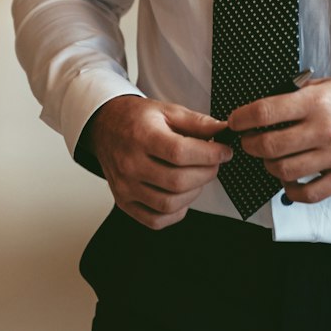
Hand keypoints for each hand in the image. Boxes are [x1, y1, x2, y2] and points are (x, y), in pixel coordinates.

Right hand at [85, 95, 232, 228]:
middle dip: (206, 173)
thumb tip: (223, 131)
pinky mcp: (124, 203)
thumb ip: (196, 122)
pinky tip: (181, 194)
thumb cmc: (138, 119)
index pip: (180, 153)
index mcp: (142, 136)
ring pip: (168, 204)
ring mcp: (125, 187)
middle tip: (214, 163)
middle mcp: (130, 164)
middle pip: (177, 181)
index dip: (209, 155)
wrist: (105, 128)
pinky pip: (156, 220)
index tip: (225, 151)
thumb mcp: (167, 110)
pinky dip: (176, 212)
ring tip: (198, 176)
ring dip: (193, 193)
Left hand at [227, 74, 330, 203]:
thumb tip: (266, 108)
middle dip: (249, 144)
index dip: (241, 118)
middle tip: (248, 141)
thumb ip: (300, 94)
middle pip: (268, 146)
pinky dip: (291, 190)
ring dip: (268, 166)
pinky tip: (288, 181)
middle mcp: (325, 128)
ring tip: (269, 159)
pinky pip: (308, 193)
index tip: (235, 121)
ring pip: (283, 170)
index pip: (265, 112)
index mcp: (318, 100)